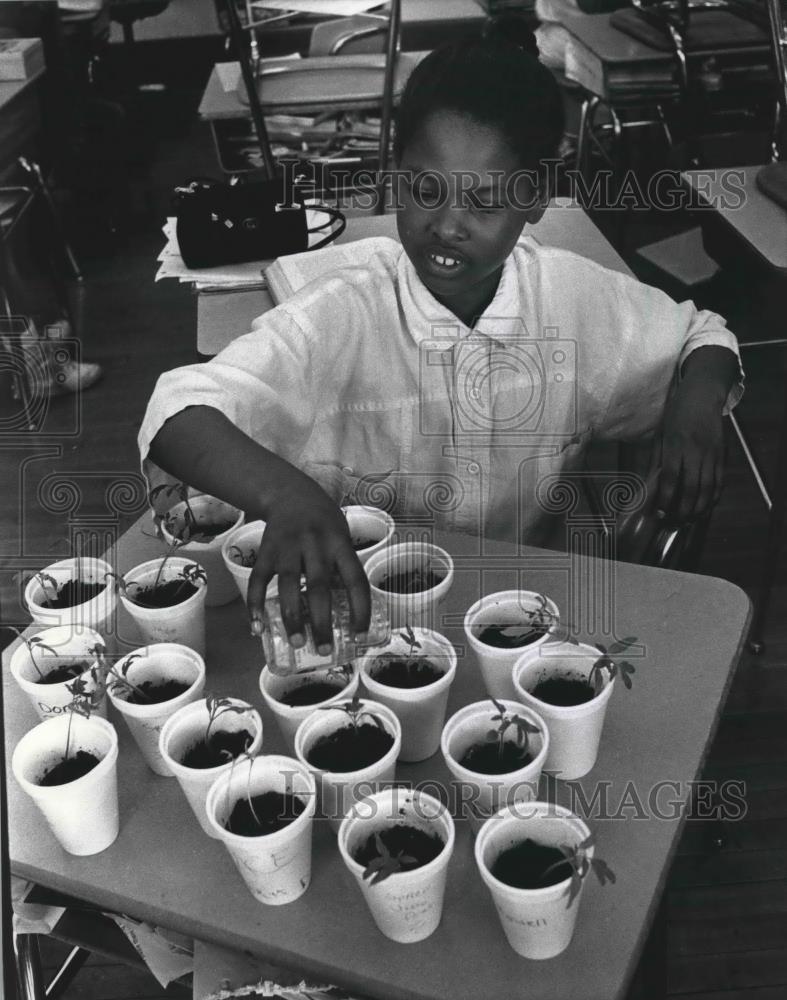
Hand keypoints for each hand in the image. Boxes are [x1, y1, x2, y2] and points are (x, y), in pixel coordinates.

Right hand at [246, 475, 370, 652]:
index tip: (360, 635)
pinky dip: (255, 605)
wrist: (290, 492)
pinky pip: (259, 580)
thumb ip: (342, 569)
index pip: (355, 580)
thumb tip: (347, 613)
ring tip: (297, 642)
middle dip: (322, 621)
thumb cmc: (324, 523)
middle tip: (325, 650)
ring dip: (292, 617)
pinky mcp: (265, 551)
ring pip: (288, 586)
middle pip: (319, 587)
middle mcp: (315, 545)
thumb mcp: (341, 537)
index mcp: (340, 544)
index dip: (361, 609)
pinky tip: (256, 628)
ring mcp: (287, 547)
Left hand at [654, 379, 725, 522]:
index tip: (659, 512)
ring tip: (688, 520)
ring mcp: (711, 454)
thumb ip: (655, 460)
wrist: (702, 397)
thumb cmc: (676, 415)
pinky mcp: (722, 456)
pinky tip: (705, 508)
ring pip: (708, 489)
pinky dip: (713, 498)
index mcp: (676, 445)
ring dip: (699, 509)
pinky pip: (720, 482)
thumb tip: (648, 484)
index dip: (665, 498)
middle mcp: (695, 452)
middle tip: (674, 522)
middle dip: (683, 509)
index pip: (670, 478)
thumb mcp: (660, 435)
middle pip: (691, 488)